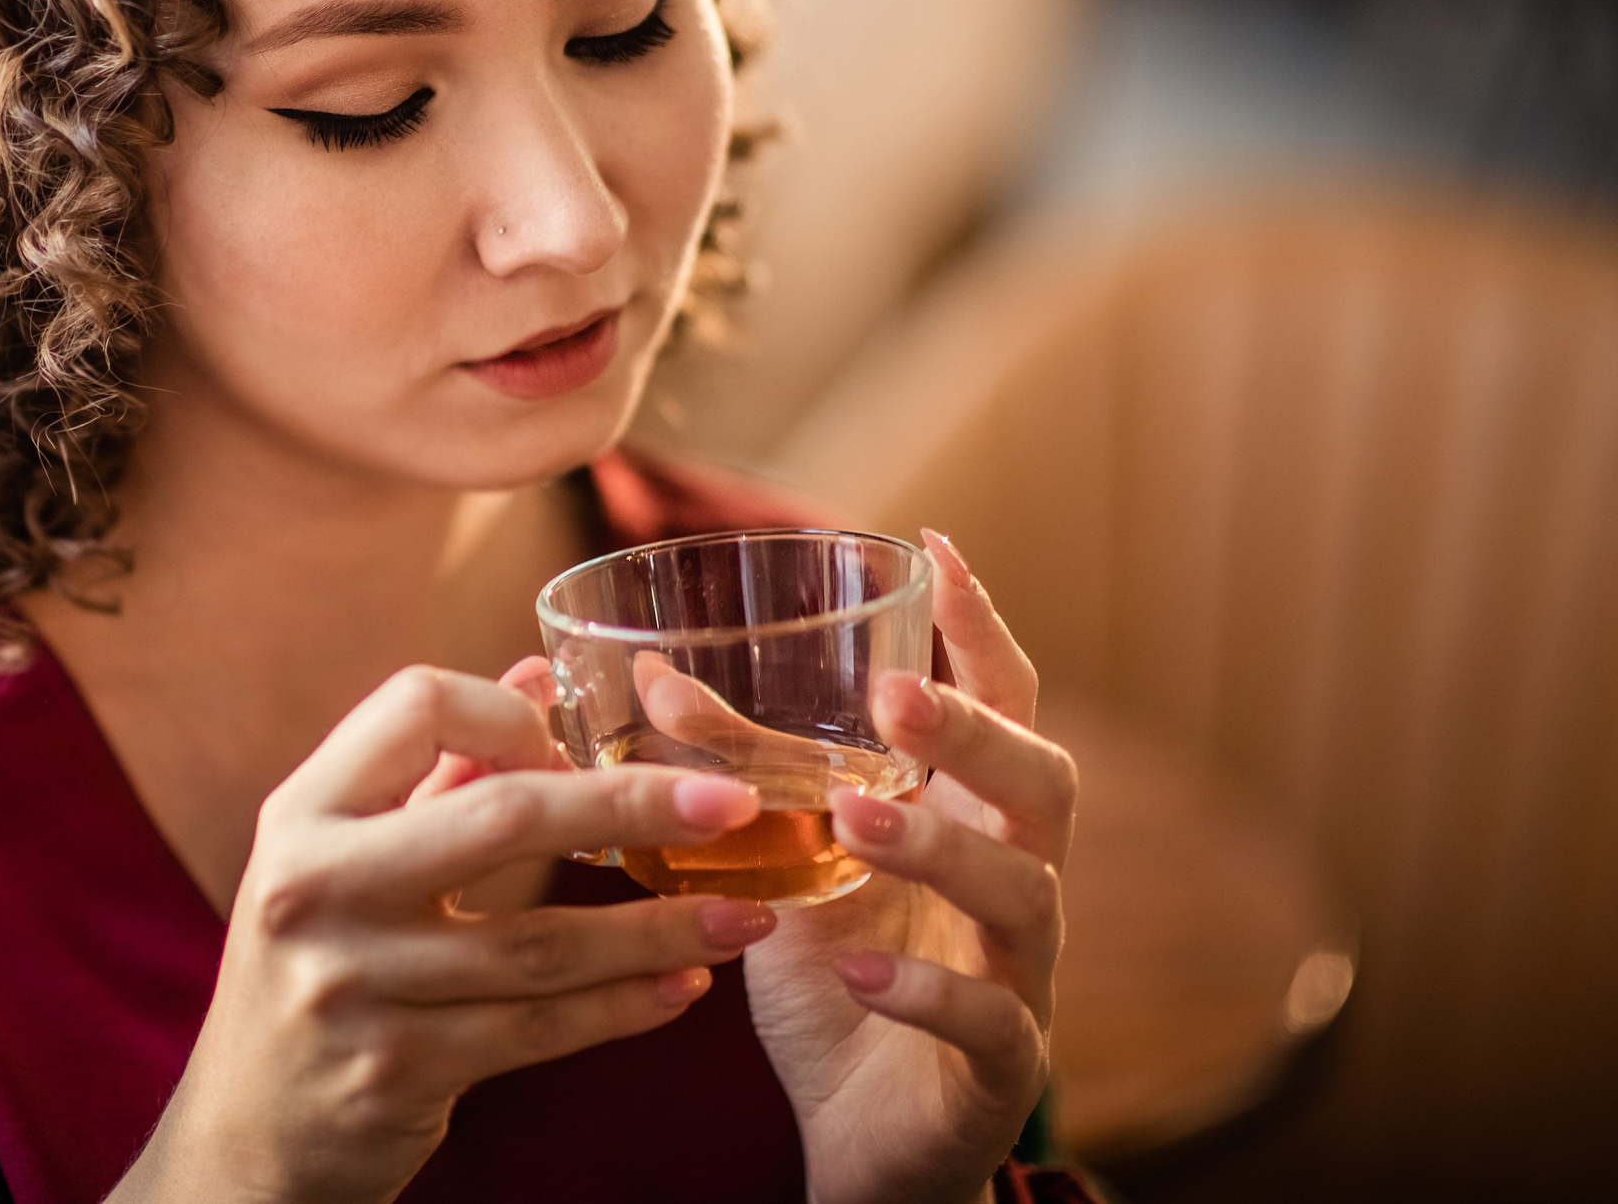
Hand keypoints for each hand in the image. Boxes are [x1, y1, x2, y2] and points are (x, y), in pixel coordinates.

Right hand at [112, 664, 782, 1203]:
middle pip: (503, 817)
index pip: (419, 706)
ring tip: (744, 916)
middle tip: (731, 803)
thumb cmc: (313, 970)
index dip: (511, 710)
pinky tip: (682, 988)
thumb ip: (431, 772)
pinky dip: (622, 1007)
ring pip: (540, 945)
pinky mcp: (397, 1070)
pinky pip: (538, 1030)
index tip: (574, 740)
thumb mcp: (340, 860)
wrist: (246, 1132)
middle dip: (634, 802)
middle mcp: (318, 888)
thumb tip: (536, 675)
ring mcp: (355, 985)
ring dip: (658, 928)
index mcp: (302, 814)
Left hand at [740, 530, 1078, 1203]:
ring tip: (854, 821)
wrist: (863, 1139)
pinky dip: (928, 990)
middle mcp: (1015, 880)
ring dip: (940, 849)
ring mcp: (1022, 975)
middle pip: (1044, 784)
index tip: (938, 554)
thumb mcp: (781, 865)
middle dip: (976, 734)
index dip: (982, 632)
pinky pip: (992, 1022)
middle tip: (896, 699)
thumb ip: (740, 774)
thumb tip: (650, 675)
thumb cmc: (836, 978)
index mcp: (971, 818)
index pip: (1005, 706)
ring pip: (1027, 893)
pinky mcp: (1004, 1067)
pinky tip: (860, 971)